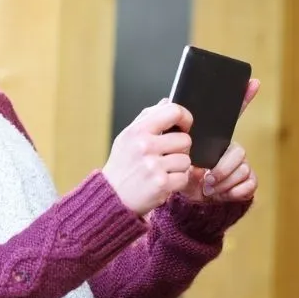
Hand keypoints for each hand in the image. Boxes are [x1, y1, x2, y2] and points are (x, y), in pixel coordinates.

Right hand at [102, 101, 194, 215]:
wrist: (112, 196)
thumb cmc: (122, 165)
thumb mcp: (127, 137)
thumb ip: (147, 117)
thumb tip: (166, 101)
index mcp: (137, 131)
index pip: (173, 111)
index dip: (185, 117)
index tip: (184, 125)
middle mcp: (145, 146)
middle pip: (185, 139)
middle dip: (180, 149)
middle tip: (166, 155)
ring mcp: (153, 166)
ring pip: (186, 160)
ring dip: (178, 167)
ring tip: (162, 170)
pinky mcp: (161, 184)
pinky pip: (184, 177)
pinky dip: (177, 182)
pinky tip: (163, 181)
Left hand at [179, 78, 260, 202]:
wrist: (185, 198)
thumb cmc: (177, 172)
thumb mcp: (170, 152)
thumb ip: (170, 130)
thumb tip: (167, 102)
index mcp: (214, 138)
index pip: (231, 114)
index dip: (243, 97)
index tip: (252, 81)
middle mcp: (230, 148)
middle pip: (238, 150)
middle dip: (222, 168)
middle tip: (206, 177)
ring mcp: (240, 165)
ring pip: (243, 168)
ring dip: (224, 181)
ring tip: (208, 187)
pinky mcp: (247, 183)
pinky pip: (249, 183)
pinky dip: (234, 192)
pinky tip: (221, 194)